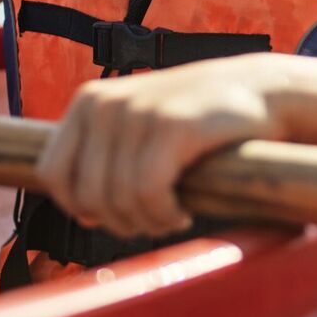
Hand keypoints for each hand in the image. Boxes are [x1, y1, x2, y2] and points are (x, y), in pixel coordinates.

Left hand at [35, 55, 286, 239]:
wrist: (263, 92)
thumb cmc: (200, 120)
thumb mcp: (140, 124)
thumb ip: (105, 157)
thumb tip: (81, 214)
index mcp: (89, 101)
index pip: (53, 174)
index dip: (80, 208)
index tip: (115, 215)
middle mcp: (105, 103)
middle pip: (87, 196)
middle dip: (119, 222)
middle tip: (153, 221)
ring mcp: (138, 112)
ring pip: (119, 201)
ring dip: (147, 223)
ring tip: (171, 218)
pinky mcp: (172, 126)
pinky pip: (149, 194)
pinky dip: (164, 216)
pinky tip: (182, 214)